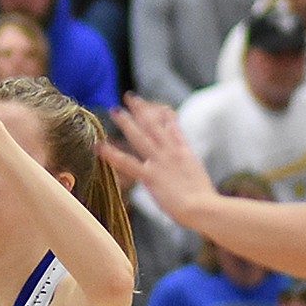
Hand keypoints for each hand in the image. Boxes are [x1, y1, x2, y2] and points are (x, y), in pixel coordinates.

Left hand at [98, 93, 217, 224]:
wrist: (205, 208)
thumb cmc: (204, 200)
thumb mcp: (198, 174)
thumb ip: (188, 162)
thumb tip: (184, 158)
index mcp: (184, 152)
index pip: (172, 127)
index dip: (163, 114)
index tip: (156, 105)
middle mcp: (171, 152)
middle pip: (155, 125)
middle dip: (141, 109)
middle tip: (130, 97)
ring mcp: (160, 162)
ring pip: (141, 137)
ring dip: (127, 123)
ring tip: (115, 111)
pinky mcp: (151, 176)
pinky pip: (128, 163)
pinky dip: (113, 154)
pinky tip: (100, 147)